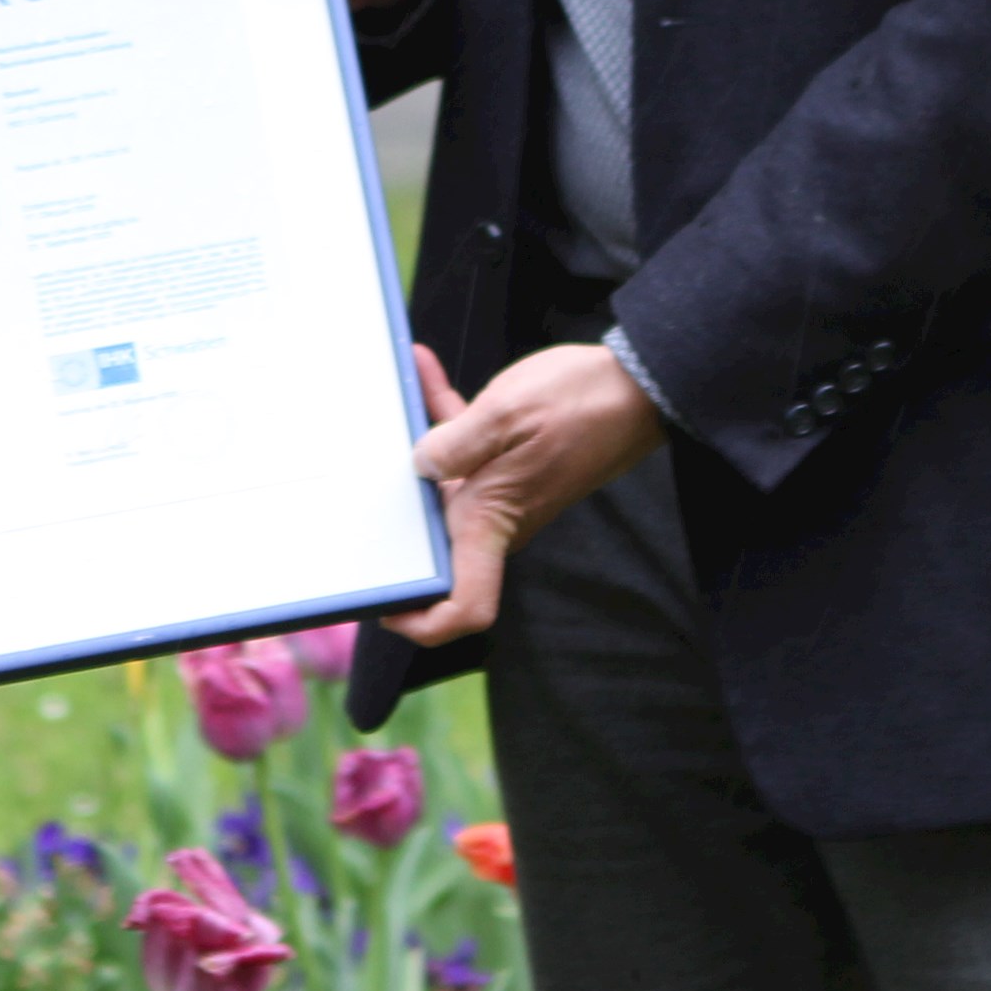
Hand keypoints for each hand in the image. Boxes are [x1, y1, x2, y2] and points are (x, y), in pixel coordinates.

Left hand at [380, 342, 661, 647]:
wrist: (639, 384)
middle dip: (397, 523)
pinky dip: (443, 414)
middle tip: (351, 493)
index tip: (388, 608)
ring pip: (442, 486)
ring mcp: (502, 489)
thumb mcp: (507, 414)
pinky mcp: (509, 459)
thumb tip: (418, 465)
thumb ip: (455, 442)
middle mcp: (496, 516)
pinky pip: (463, 446)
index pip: (465, 605)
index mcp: (494, 520)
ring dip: (413, 449)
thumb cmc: (582, 403)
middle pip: (439, 547)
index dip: (424, 623)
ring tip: (389, 400)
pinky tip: (425, 368)